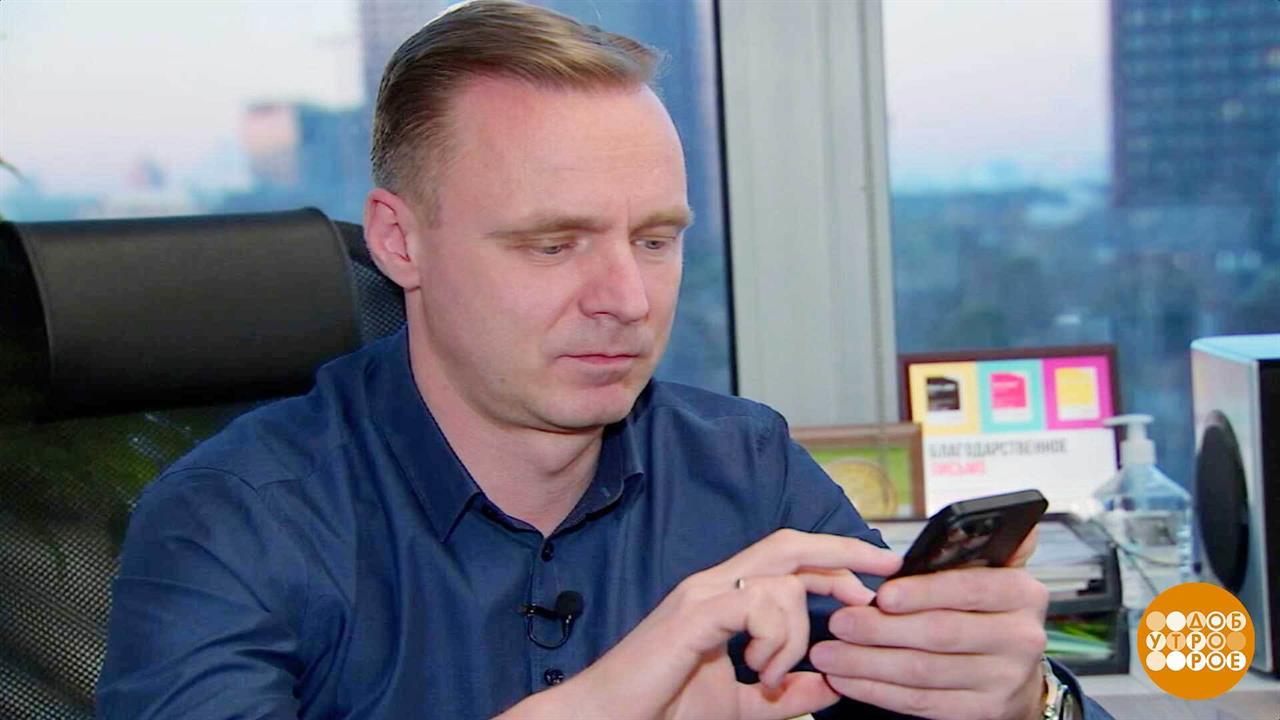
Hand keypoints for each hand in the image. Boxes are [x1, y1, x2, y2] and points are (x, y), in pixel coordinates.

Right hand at [502, 529, 901, 719]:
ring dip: (796, 635)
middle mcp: (715, 582)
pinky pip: (758, 604)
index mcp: (725, 596)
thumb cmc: (660, 709)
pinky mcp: (694, 613)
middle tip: (884, 571)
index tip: (879, 576)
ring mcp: (703, 593)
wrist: (608, 717)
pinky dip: (775, 639)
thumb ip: (784, 695)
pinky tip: (758, 670)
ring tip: (773, 678)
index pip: (790, 559)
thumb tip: (831, 688)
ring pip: (781, 582)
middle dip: (844, 553)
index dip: (836, 560)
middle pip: (792, 545)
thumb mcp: (738, 704)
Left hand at [810, 528, 1049, 719]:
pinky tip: (848, 681)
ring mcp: (1005, 680)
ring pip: (924, 673)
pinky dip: (880, 692)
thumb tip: (979, 516)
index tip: (881, 595)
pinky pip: (923, 703)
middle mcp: (1022, 638)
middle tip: (838, 623)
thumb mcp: (994, 574)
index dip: (922, 593)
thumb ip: (979, 548)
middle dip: (881, 630)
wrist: (1018, 673)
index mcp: (1023, 594)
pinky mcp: (985, 713)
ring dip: (868, 665)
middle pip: (940, 634)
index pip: (968, 590)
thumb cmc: (988, 611)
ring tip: (828, 655)